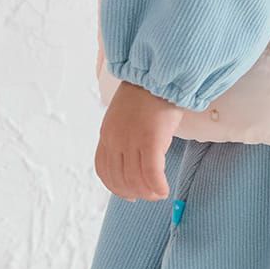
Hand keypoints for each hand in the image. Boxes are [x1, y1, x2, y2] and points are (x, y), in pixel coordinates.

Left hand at [94, 79, 185, 201]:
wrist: (159, 72)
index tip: (128, 194)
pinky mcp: (150, 141)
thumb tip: (133, 158)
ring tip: (158, 193)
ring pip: (136, 180)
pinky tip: (165, 189)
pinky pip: (152, 175)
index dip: (116, 187)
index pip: (104, 170)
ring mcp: (131, 141)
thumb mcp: (124, 114)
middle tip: (148, 196)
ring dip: (148, 193)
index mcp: (107, 133)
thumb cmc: (148, 91)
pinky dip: (158, 187)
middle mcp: (115, 139)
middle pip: (120, 179)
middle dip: (134, 193)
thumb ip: (123, 135)